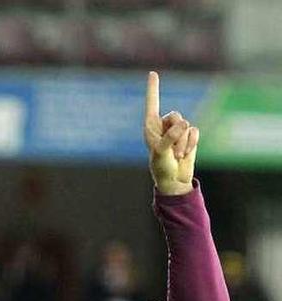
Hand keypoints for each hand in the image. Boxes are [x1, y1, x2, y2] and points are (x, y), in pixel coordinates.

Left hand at [143, 71, 198, 195]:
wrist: (174, 180)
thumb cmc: (161, 166)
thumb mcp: (161, 152)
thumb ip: (170, 137)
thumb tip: (183, 124)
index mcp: (150, 126)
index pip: (152, 103)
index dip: (153, 88)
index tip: (152, 73)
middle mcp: (163, 125)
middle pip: (177, 116)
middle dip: (177, 134)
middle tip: (172, 151)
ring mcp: (177, 130)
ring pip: (187, 125)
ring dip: (184, 142)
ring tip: (177, 155)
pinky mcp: (189, 136)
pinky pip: (196, 132)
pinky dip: (193, 143)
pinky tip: (186, 153)